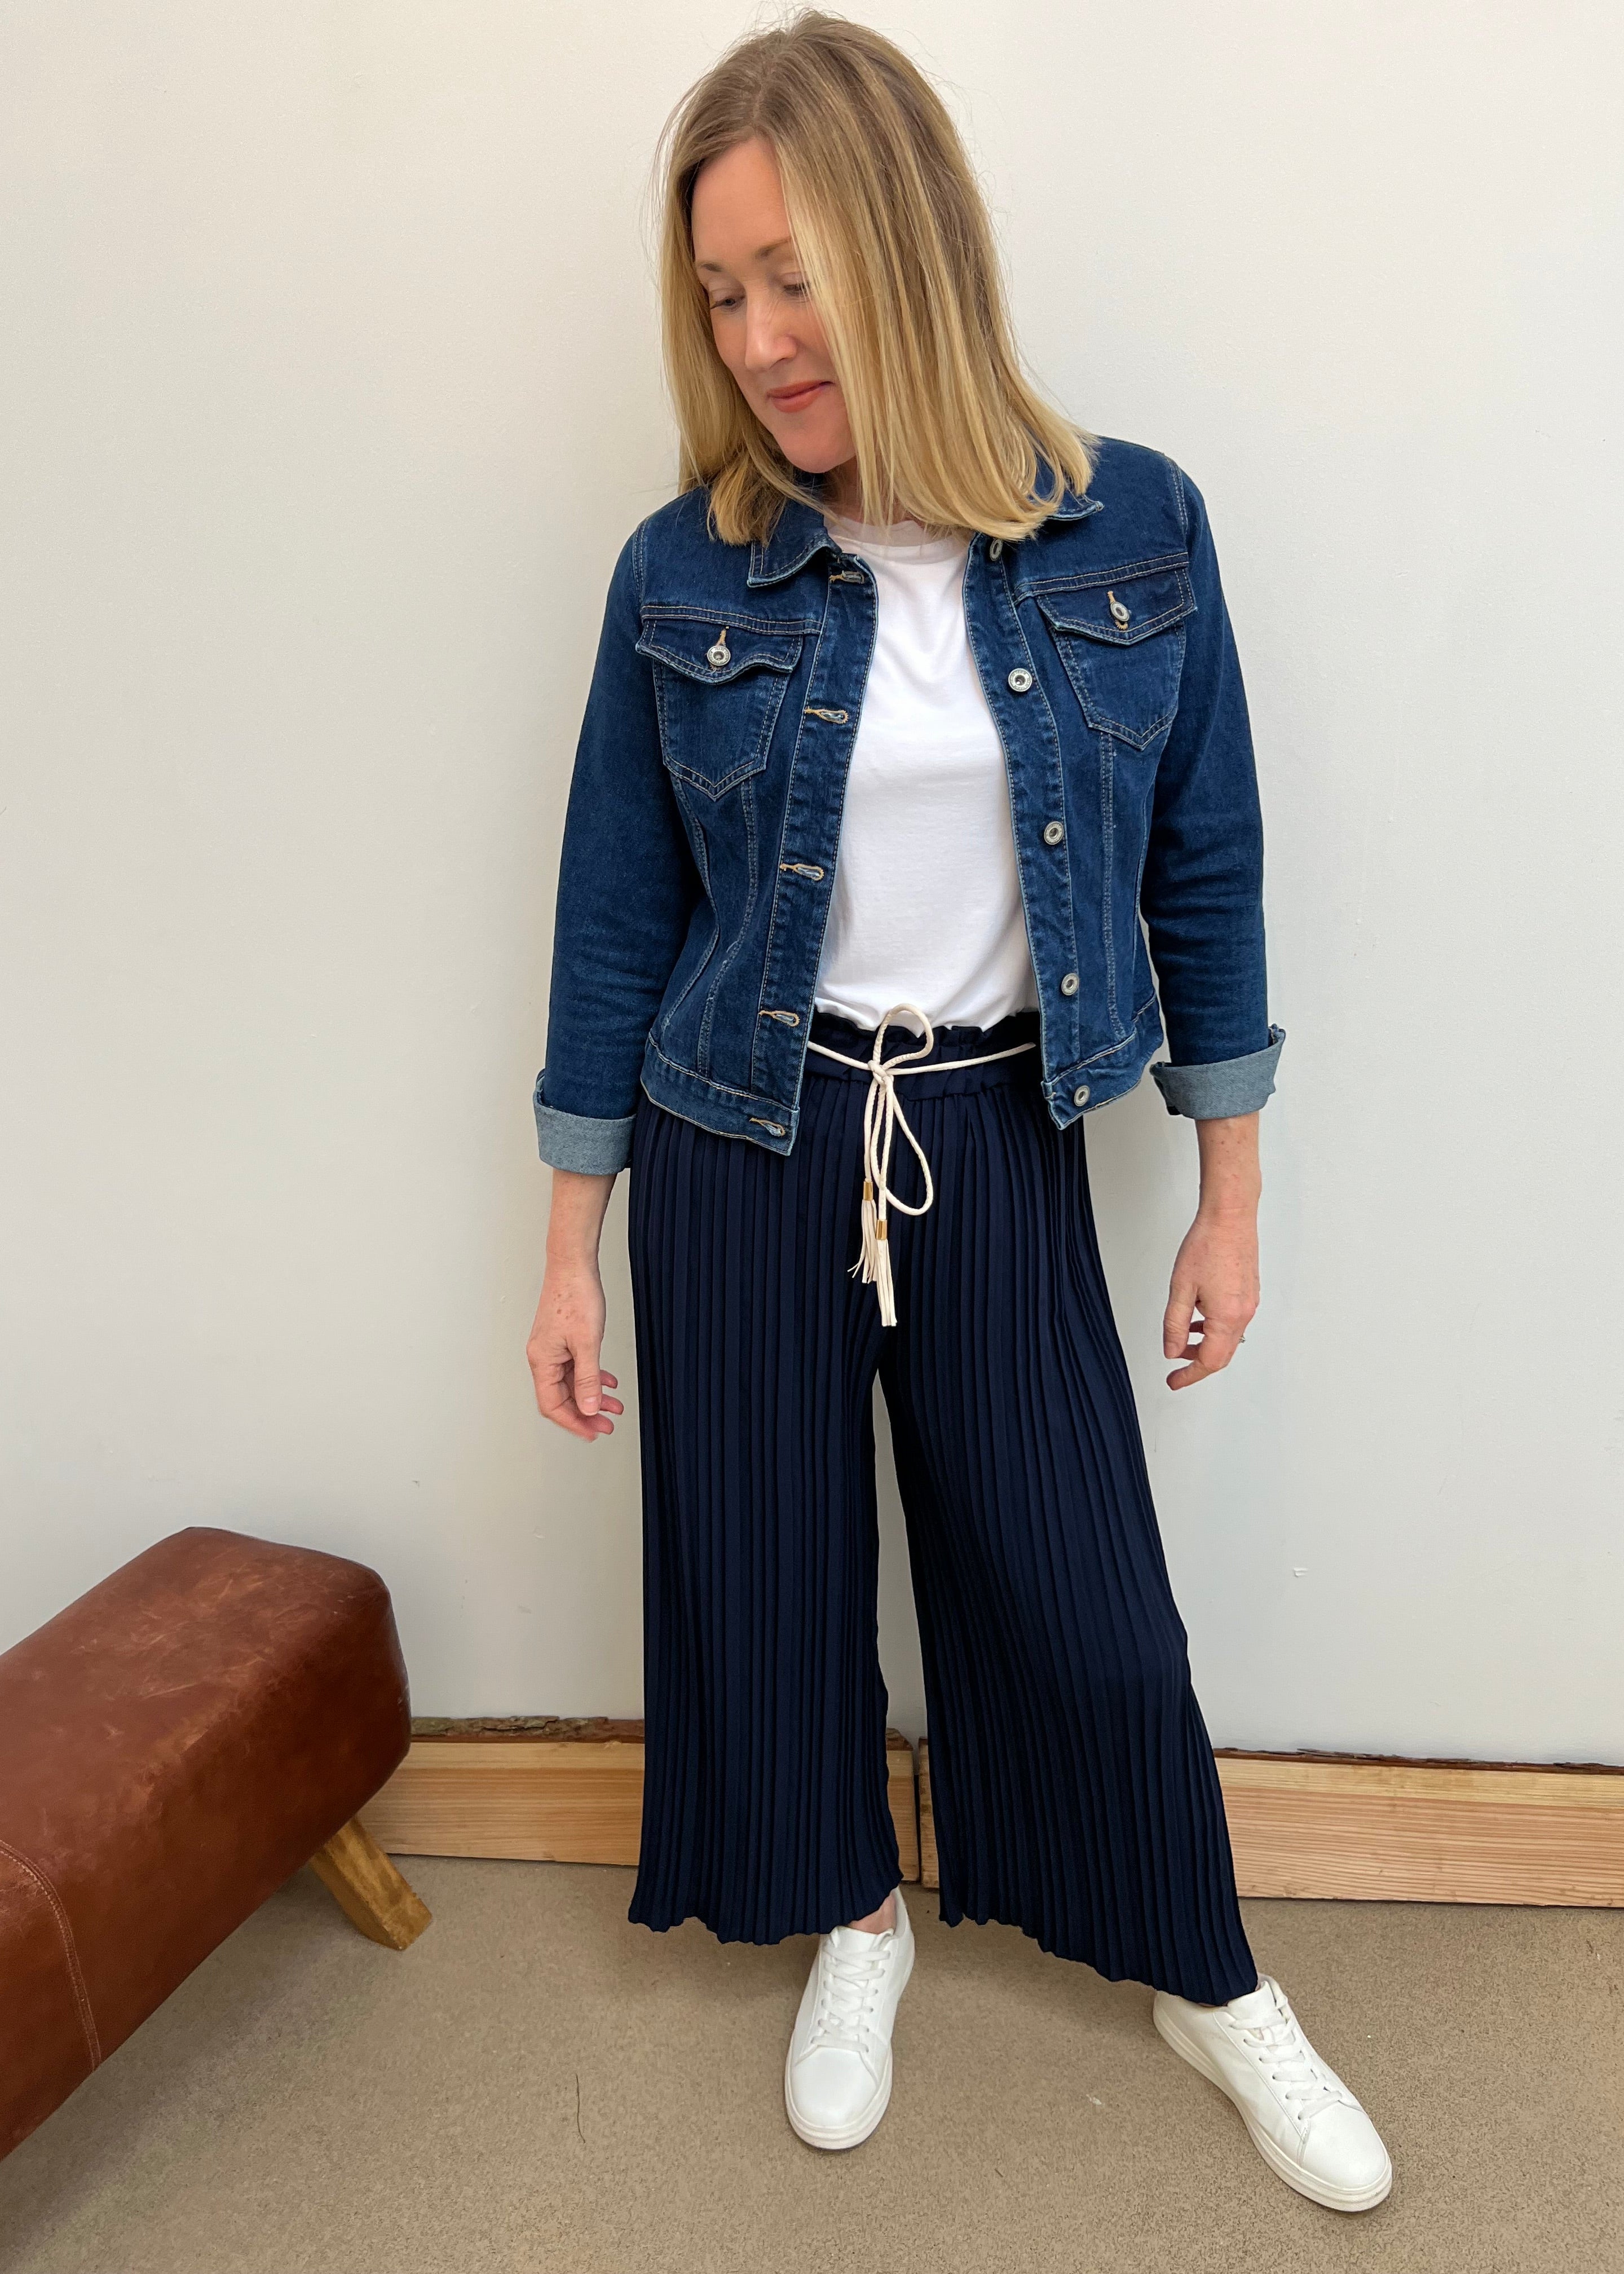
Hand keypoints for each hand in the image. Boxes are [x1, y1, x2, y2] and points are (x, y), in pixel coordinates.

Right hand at [527, 1168, 622, 1440]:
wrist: (574, 1265)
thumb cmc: (575, 1297)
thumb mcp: (587, 1344)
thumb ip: (588, 1379)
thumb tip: (588, 1409)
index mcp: (543, 1361)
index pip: (553, 1405)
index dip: (573, 1423)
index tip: (593, 1433)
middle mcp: (544, 1358)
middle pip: (561, 1398)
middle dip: (586, 1414)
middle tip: (608, 1425)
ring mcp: (553, 1349)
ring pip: (571, 1383)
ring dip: (592, 1396)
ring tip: (614, 1406)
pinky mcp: (563, 1340)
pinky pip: (576, 1367)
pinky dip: (593, 1377)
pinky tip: (609, 1382)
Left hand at [1162, 1112, 1260, 1390]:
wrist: (1230, 1216)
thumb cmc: (1207, 1244)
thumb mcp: (1180, 1289)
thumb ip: (1175, 1324)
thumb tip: (1172, 1351)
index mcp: (1227, 1317)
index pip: (1210, 1361)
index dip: (1190, 1375)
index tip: (1174, 1381)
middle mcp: (1244, 1313)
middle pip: (1222, 1354)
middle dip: (1197, 1363)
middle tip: (1176, 1368)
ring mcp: (1249, 1303)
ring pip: (1228, 1338)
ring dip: (1206, 1345)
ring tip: (1183, 1340)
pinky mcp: (1249, 1292)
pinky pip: (1233, 1322)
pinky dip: (1215, 1328)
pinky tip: (1199, 1318)